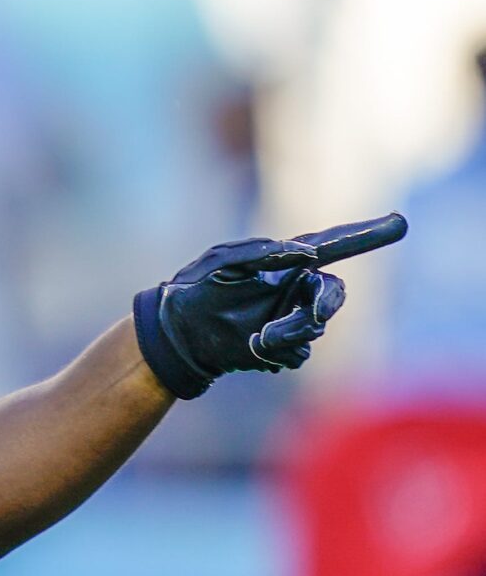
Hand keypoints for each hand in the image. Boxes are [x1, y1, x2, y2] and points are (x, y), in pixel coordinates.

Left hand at [133, 213, 406, 398]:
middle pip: (332, 295)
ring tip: (257, 338)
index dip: (365, 235)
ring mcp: (289, 318)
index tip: (399, 222)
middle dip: (323, 307)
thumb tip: (304, 252)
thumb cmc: (194, 290)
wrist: (176, 336)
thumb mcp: (222, 264)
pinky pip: (298, 353)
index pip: (332, 245)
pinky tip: (254, 348)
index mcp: (283, 261)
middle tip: (308, 318)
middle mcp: (293, 288)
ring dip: (288, 334)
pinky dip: (278, 352)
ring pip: (313, 329)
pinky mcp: (282, 347)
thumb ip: (262, 253)